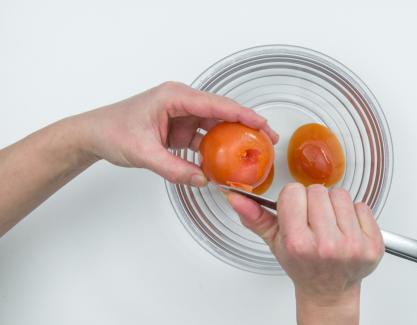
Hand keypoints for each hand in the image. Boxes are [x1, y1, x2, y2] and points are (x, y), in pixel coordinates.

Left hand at [75, 81, 277, 185]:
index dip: (242, 114)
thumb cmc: (113, 131)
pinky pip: (204, 136)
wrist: (93, 134)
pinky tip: (227, 159)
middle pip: (221, 112)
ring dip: (233, 137)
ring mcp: (181, 114)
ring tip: (254, 150)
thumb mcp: (144, 153)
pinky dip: (216, 147)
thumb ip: (174, 169)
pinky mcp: (179, 127)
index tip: (262, 124)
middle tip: (268, 139)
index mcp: (173, 97)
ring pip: (215, 124)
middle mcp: (181, 102)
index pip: (215, 104)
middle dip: (246, 124)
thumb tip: (203, 180)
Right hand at [228, 183, 383, 324]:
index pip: (293, 192)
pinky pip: (362, 206)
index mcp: (298, 243)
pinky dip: (354, 214)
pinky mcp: (372, 245)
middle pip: (318, 191)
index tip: (296, 213)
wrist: (329, 290)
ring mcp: (352, 246)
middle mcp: (326, 246)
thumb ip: (255, 218)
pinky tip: (346, 229)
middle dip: (314, 202)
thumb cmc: (303, 264)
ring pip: (341, 195)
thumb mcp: (275, 243)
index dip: (293, 200)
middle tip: (314, 221)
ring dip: (334, 205)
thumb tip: (235, 197)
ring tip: (330, 224)